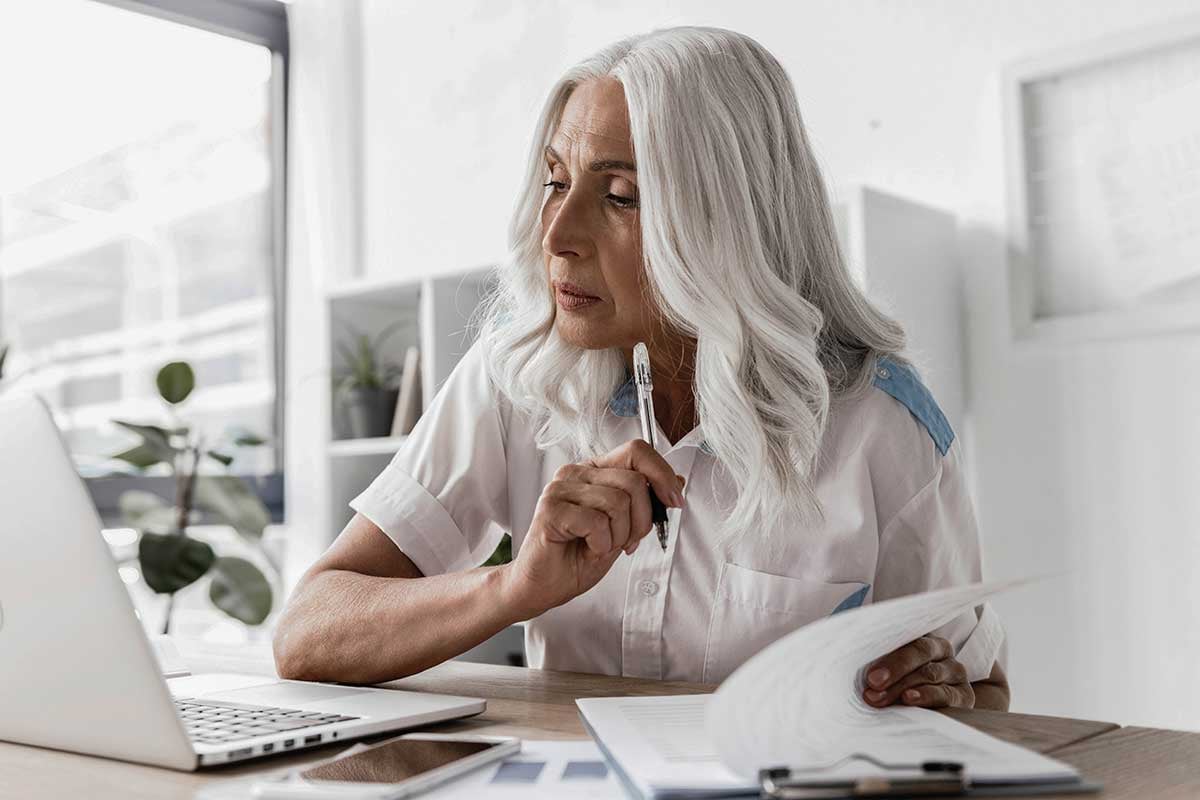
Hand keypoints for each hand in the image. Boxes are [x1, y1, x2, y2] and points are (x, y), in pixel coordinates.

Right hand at [499, 439, 684, 618]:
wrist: (543, 586)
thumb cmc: (577, 557)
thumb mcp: (624, 529)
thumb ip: (645, 503)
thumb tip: (677, 481)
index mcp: (594, 472)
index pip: (636, 451)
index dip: (662, 474)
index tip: (674, 502)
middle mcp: (576, 473)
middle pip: (634, 481)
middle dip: (641, 520)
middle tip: (627, 542)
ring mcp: (560, 488)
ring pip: (618, 502)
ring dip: (619, 535)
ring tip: (601, 546)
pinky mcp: (551, 509)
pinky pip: (597, 521)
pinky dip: (601, 544)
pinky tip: (587, 549)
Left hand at [862, 635, 974, 708]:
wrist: (921, 710)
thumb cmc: (893, 682)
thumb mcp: (885, 668)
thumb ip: (874, 662)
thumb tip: (849, 656)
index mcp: (920, 635)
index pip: (907, 637)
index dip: (889, 654)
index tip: (871, 675)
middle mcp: (942, 651)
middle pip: (920, 653)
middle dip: (894, 669)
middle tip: (873, 684)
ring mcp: (955, 672)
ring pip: (931, 674)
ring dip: (905, 686)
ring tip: (887, 697)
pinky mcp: (964, 695)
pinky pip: (947, 694)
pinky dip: (927, 697)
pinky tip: (910, 700)